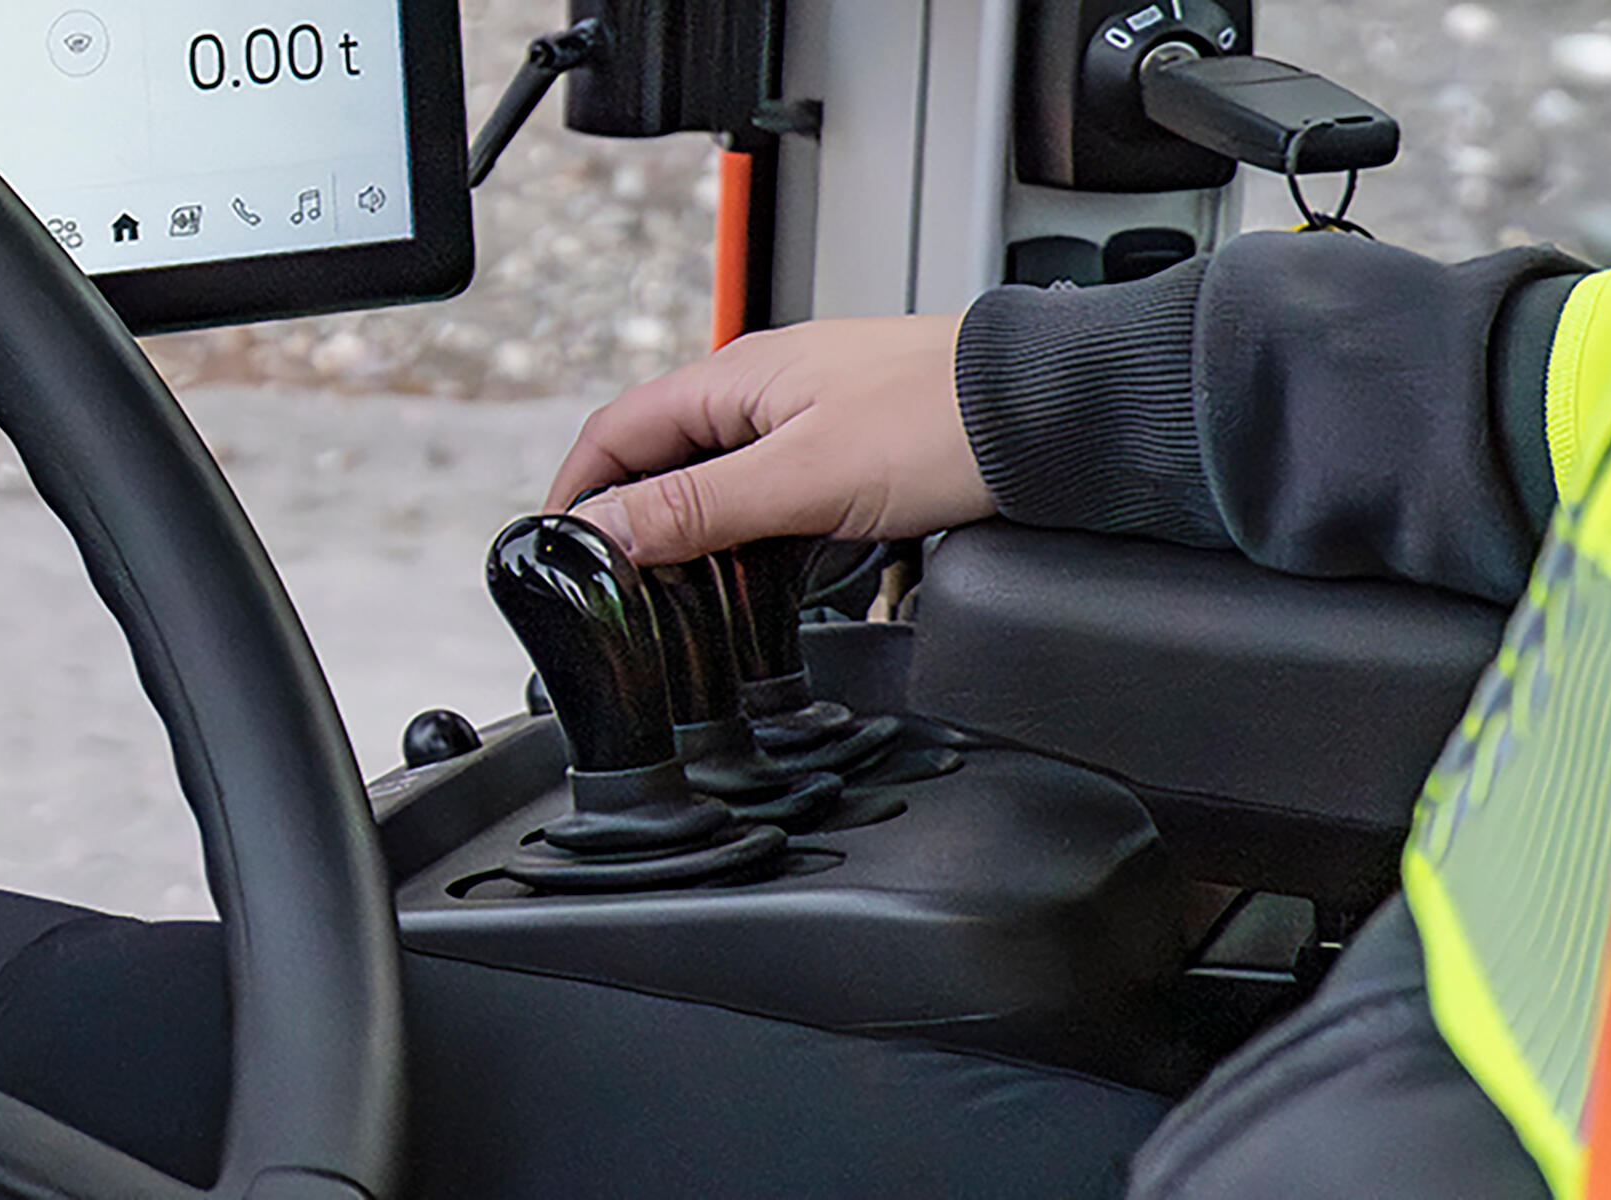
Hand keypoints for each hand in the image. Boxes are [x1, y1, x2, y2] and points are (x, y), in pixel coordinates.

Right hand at [545, 313, 993, 564]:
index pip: (617, 429)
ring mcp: (810, 413)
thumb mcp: (800, 477)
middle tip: (612, 583)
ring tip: (677, 588)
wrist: (1054, 414)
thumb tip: (607, 531)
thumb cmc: (946, 421)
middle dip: (628, 514)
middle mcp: (766, 386)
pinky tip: (758, 568)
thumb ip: (698, 507)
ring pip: (718, 473)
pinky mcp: (851, 445)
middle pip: (662, 453)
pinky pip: (770, 486)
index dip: (576, 488)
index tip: (557, 547)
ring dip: (689, 526)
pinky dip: (746, 528)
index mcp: (736, 376)